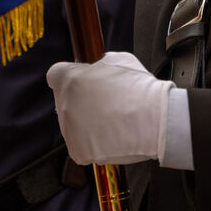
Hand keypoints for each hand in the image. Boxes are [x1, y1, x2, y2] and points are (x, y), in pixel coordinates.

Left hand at [47, 52, 171, 164]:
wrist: (155, 119)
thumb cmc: (139, 88)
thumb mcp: (118, 59)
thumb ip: (99, 64)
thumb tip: (97, 69)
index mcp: (68, 78)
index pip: (55, 75)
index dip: (69, 78)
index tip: (80, 82)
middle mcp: (63, 103)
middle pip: (64, 102)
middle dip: (80, 102)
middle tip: (105, 104)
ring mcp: (69, 129)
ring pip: (73, 125)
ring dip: (87, 124)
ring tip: (113, 121)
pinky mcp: (78, 151)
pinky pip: (81, 146)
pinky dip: (93, 145)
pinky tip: (111, 137)